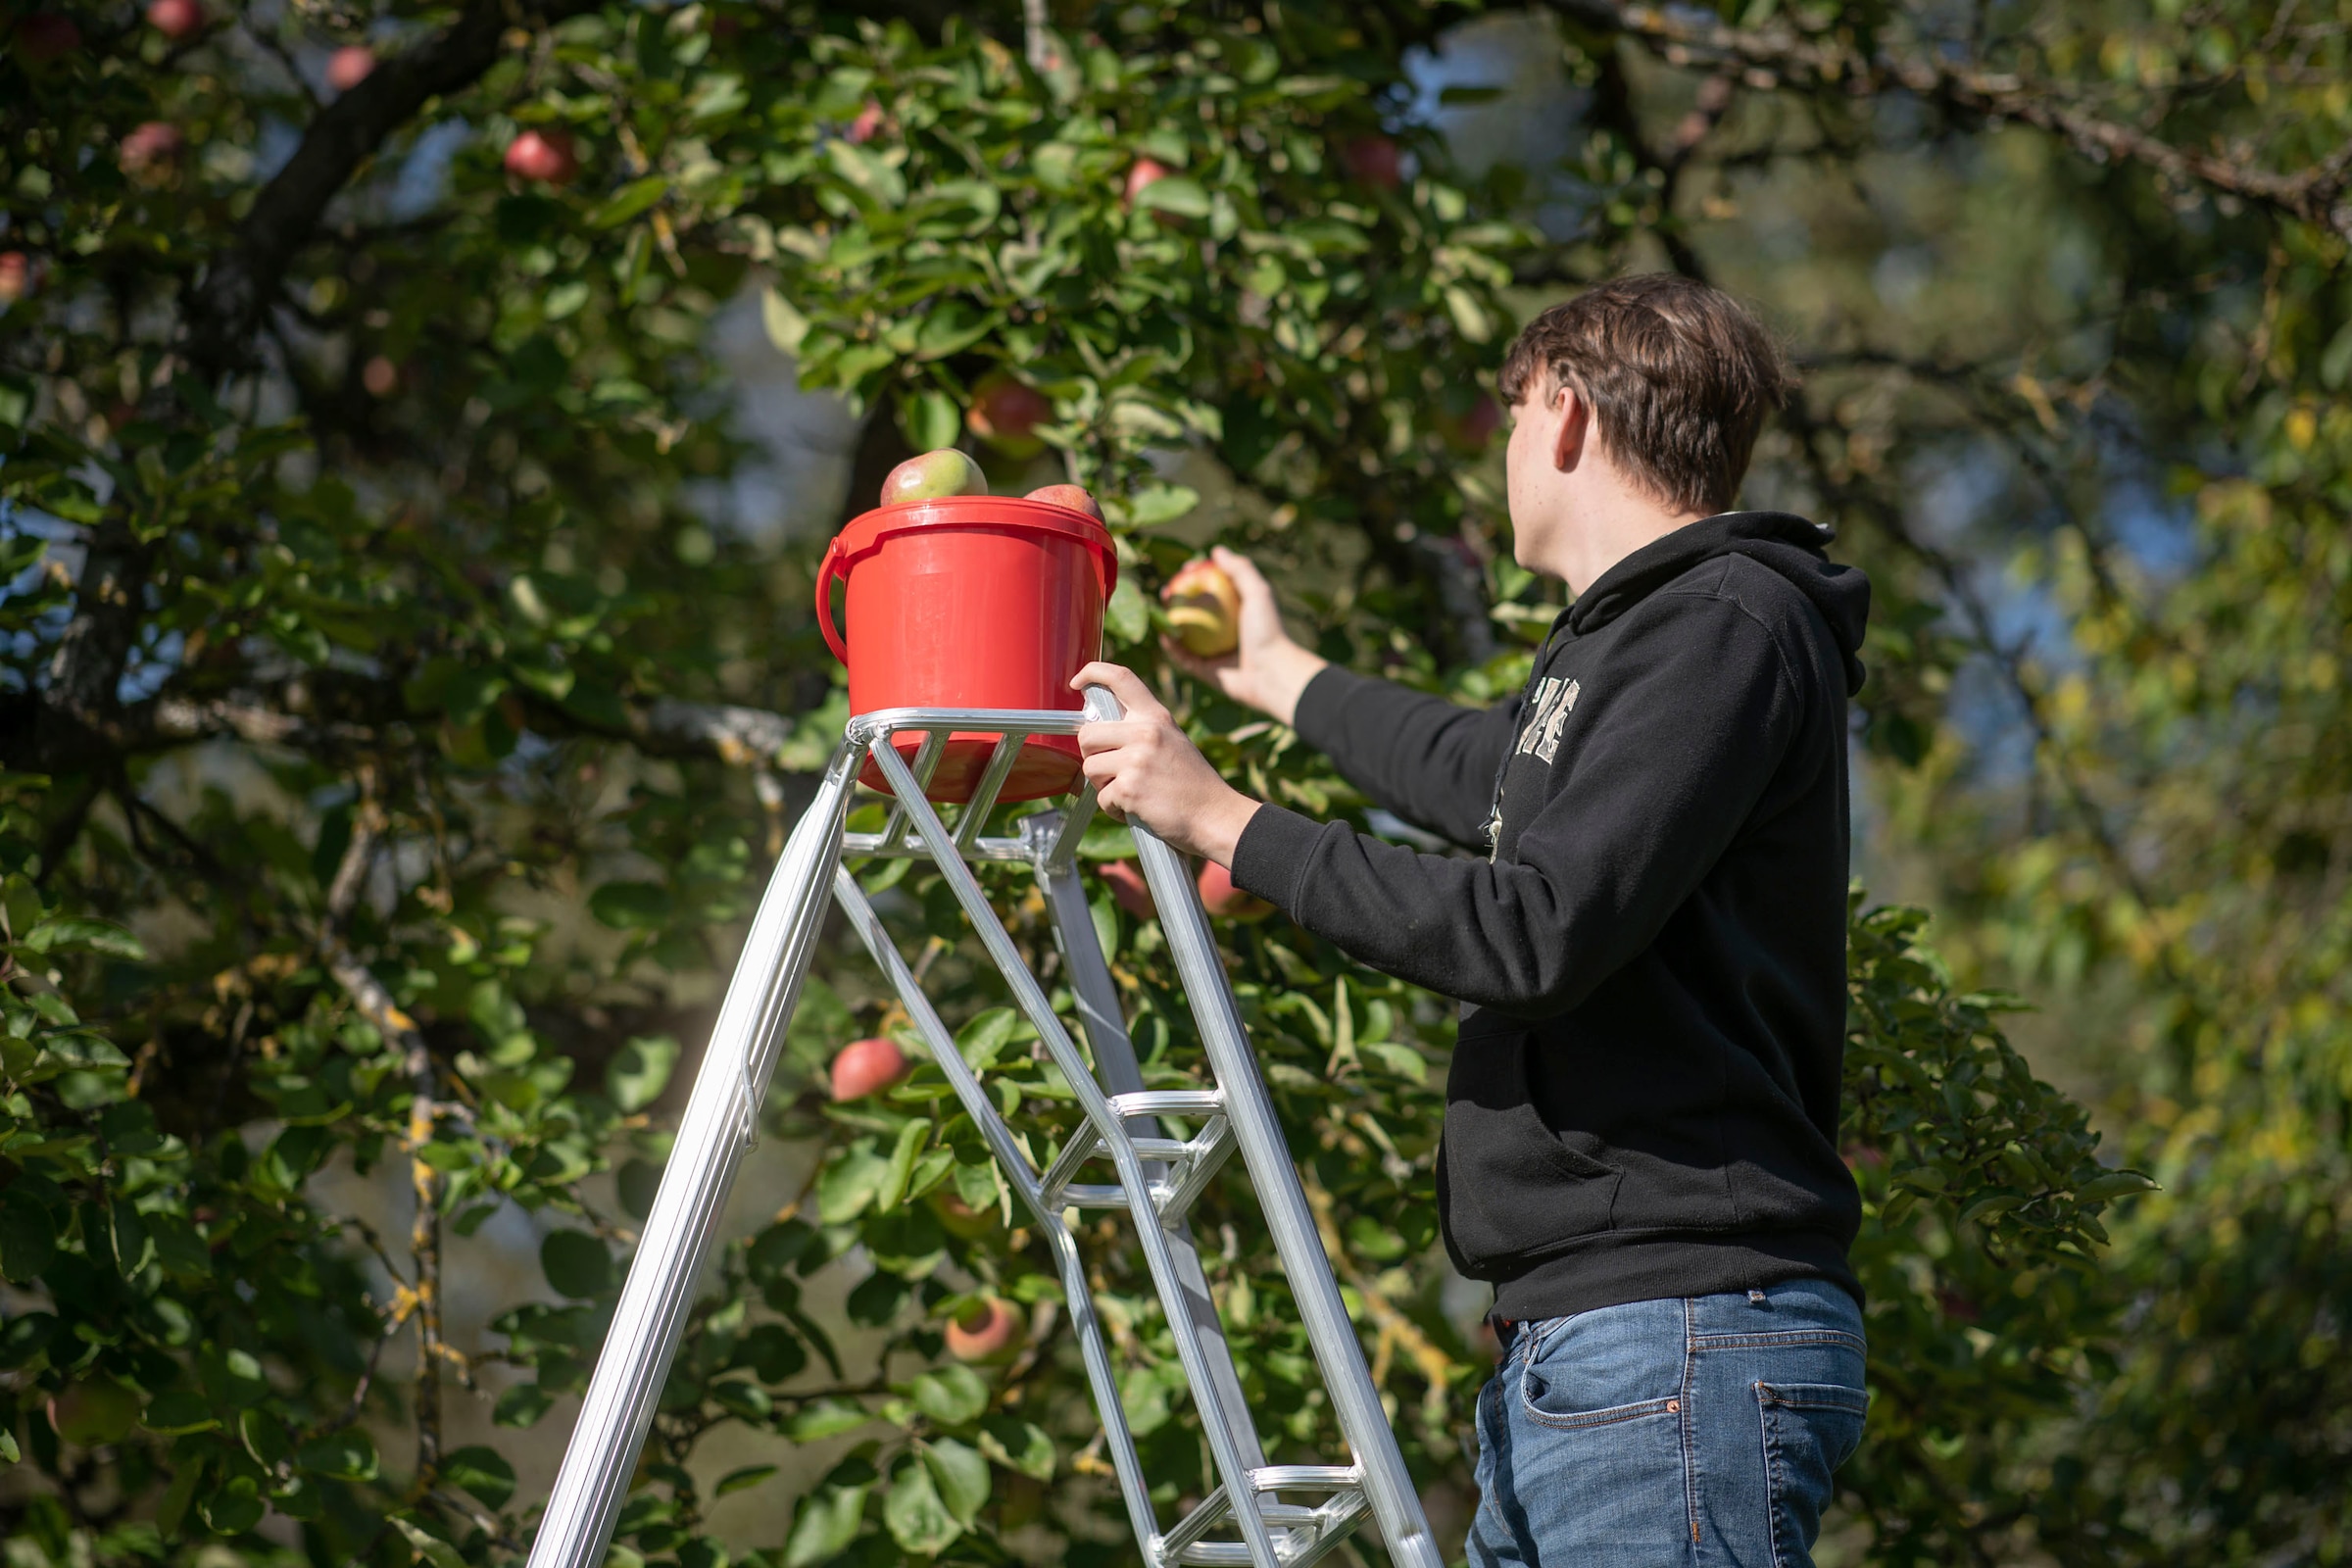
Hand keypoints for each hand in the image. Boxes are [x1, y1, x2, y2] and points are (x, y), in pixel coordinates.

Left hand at [1071, 662, 1262, 863]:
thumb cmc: (1192, 784)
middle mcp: (1145, 733)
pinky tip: (1138, 809)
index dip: (1092, 672)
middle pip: (1087, 734)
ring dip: (1103, 785)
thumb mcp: (1173, 741)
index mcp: (1156, 717)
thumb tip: (1100, 731)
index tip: (1077, 682)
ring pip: (1089, 768)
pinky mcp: (1129, 788)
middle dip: (1092, 756)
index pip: (1120, 678)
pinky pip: (1102, 797)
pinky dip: (1115, 809)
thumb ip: (1142, 731)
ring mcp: (1136, 760)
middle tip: (1112, 771)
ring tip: (1131, 792)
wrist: (1215, 815)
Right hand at [1161, 546, 1327, 727]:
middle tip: (1168, 590)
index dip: (1199, 577)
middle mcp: (1224, 631)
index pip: (1214, 589)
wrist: (1272, 673)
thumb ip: (1240, 569)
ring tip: (1159, 609)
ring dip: (1170, 622)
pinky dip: (1172, 646)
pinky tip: (1163, 634)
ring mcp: (1214, 651)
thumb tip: (1216, 550)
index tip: (1187, 568)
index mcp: (1237, 612)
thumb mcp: (1258, 593)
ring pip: (1185, 634)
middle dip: (1179, 599)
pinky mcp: (1206, 671)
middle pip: (1196, 611)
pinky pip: (1184, 657)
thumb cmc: (1267, 630)